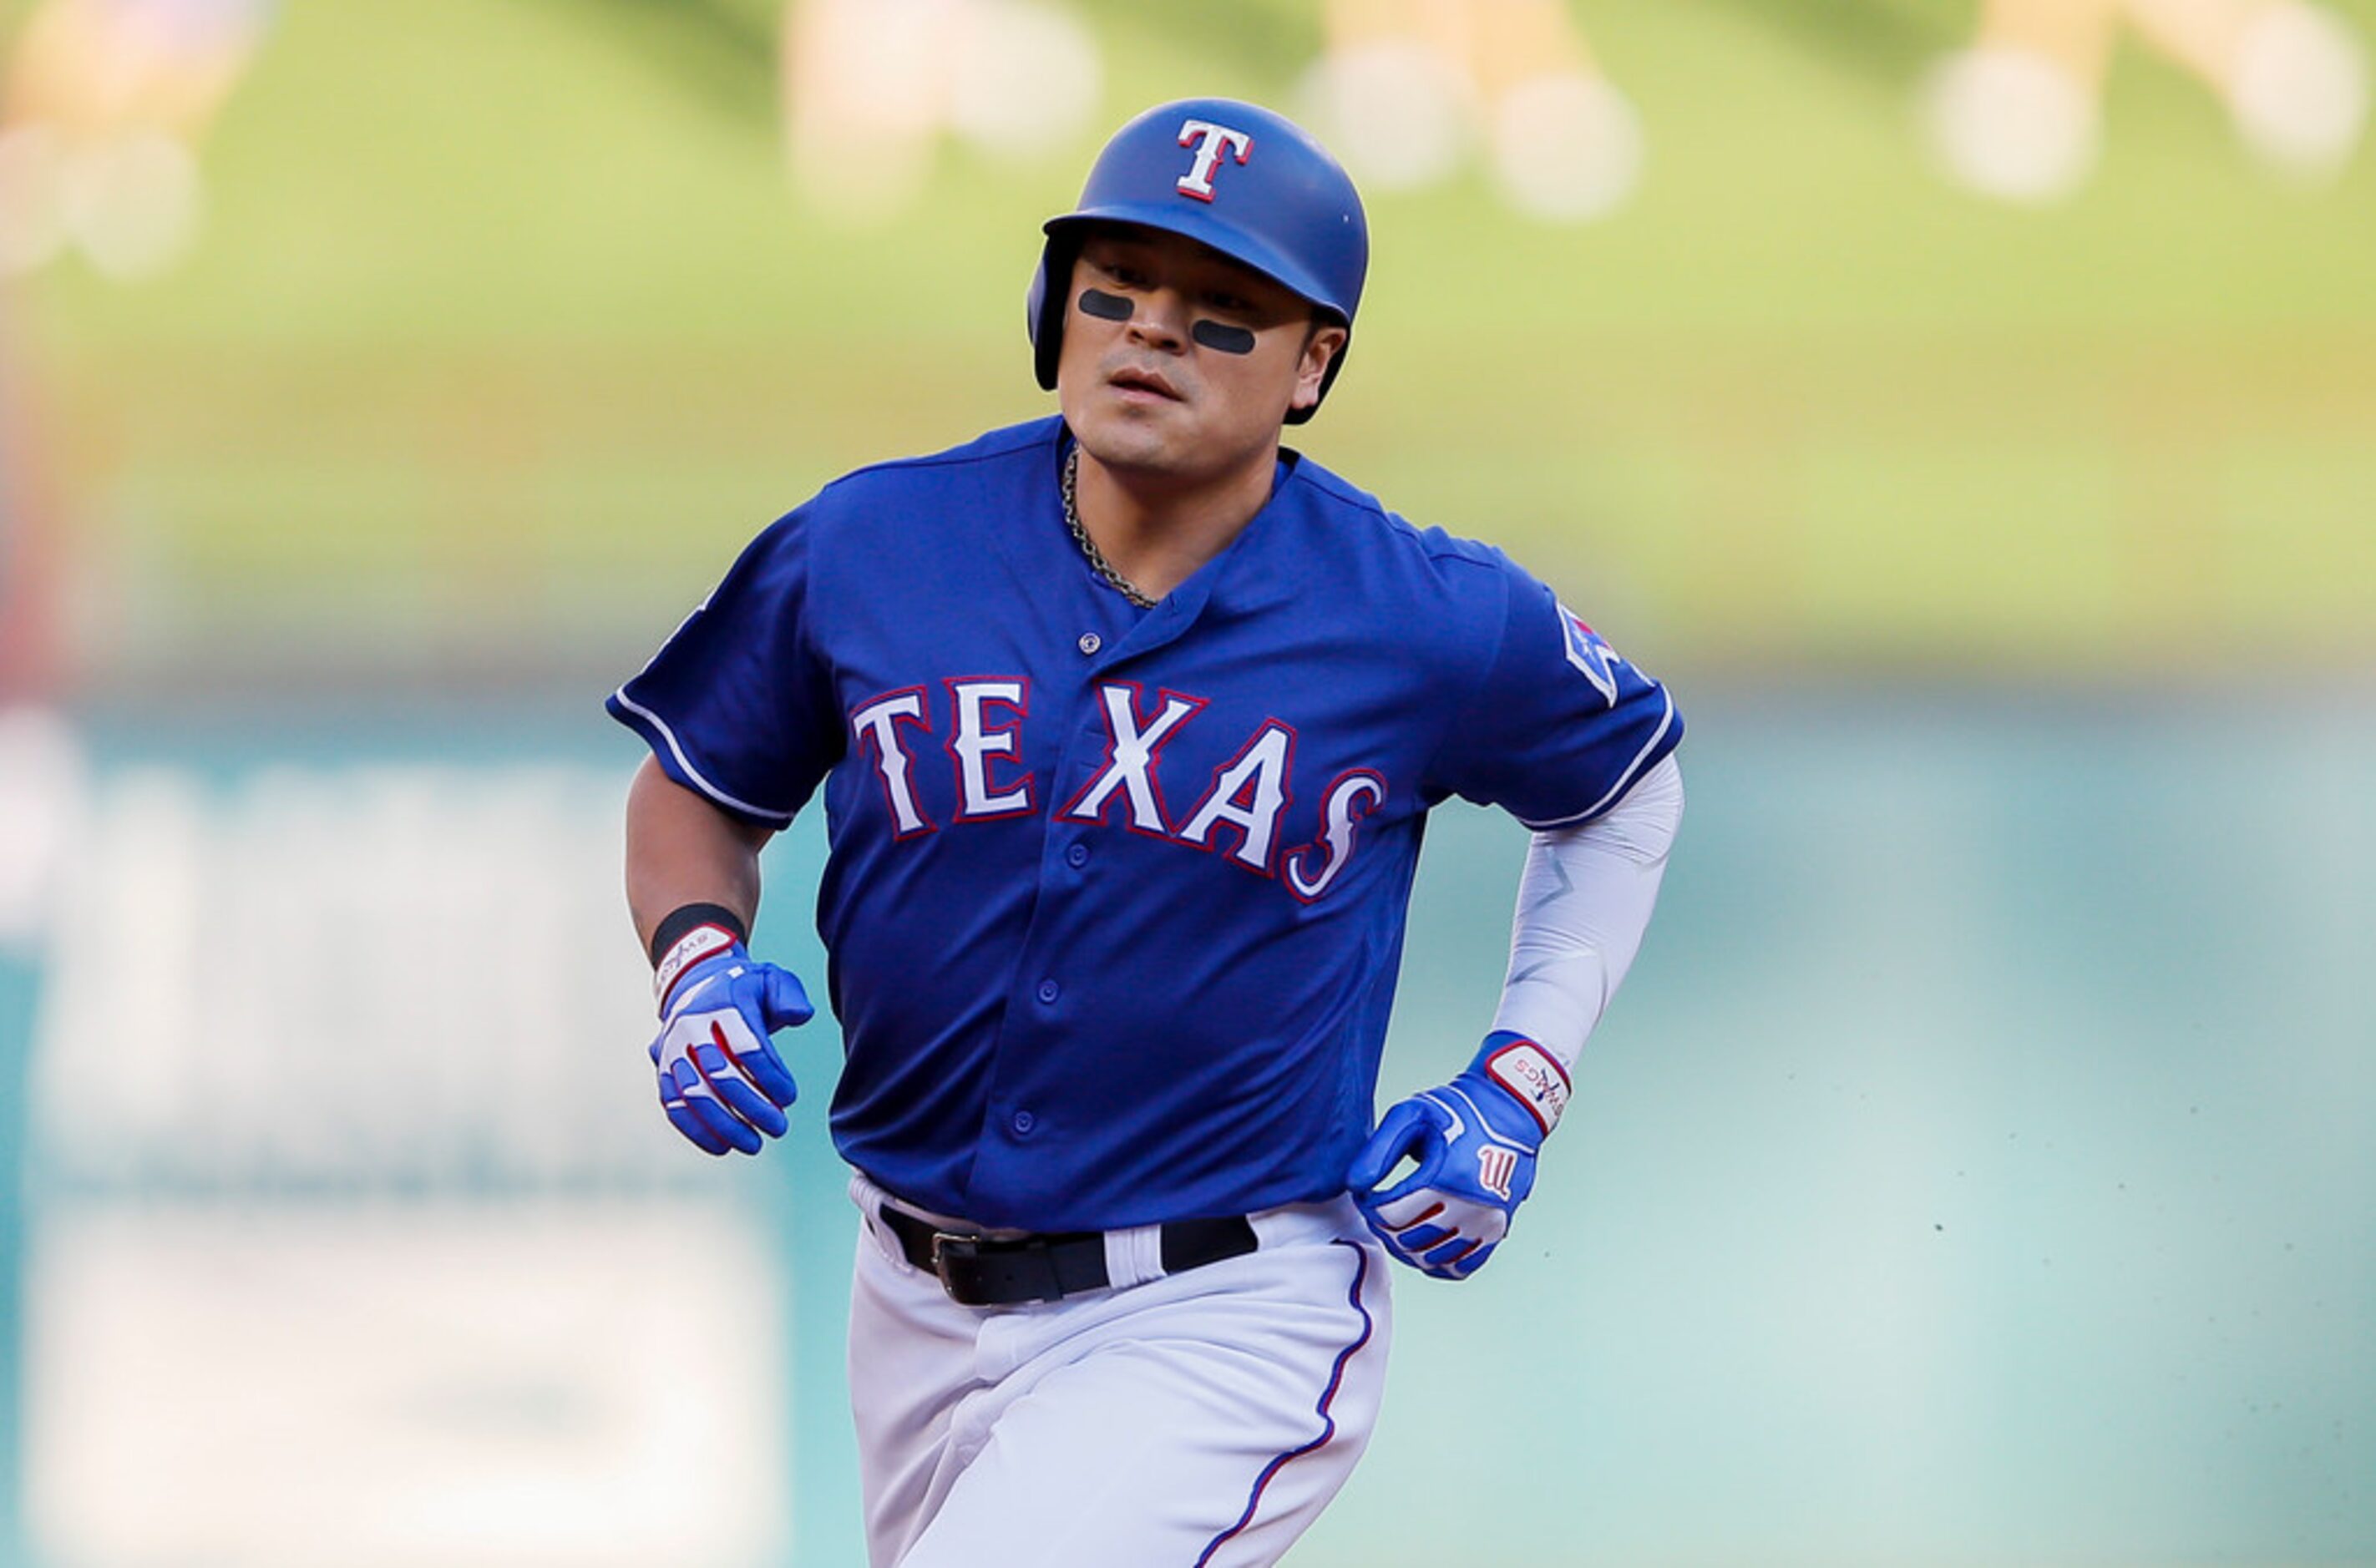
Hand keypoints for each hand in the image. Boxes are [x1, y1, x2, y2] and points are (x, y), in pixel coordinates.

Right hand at [648, 933, 812, 1156]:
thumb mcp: (772, 980)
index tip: (790, 1098)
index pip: (747, 1046)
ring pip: (694, 1094)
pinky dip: (696, 1130)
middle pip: (720, 1074)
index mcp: (723, 1003)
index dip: (770, 1077)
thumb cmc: (746, 990)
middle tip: (779, 1128)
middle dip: (752, 1107)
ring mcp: (672, 1048)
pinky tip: (722, 1147)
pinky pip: (674, 1104)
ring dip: (724, 1125)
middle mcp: (691, 1025)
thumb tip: (801, 1016)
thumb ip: (790, 996)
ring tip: (754, 1144)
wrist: (697, 984)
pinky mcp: (663, 1069)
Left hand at [1346, 1032, 1570, 1278]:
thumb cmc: (1457, 1108)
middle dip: (1382, 1226)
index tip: (1365, 1192)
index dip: (1367, 1205)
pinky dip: (1436, 1263)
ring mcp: (1487, 1223)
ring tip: (1396, 1222)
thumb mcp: (1412, 1114)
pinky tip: (1422, 1244)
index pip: (1389, 1214)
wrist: (1510, 1109)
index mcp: (1447, 1177)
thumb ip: (1378, 1150)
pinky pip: (1460, 1268)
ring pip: (1430, 1258)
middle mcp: (1471, 1206)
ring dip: (1404, 1245)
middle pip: (1406, 1239)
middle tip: (1377, 1206)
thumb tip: (1355, 1185)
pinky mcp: (1497, 1231)